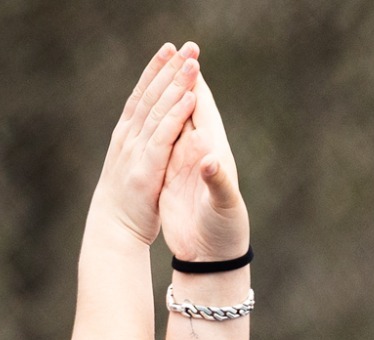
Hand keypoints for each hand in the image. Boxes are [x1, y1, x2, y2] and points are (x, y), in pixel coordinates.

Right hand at [93, 43, 199, 245]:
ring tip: (193, 62)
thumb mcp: (132, 165)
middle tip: (187, 45)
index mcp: (127, 136)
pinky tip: (191, 97)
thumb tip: (149, 122)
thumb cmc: (126, 201)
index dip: (155, 71)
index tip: (169, 48)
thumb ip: (141, 142)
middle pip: (151, 96)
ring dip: (177, 84)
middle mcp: (129, 138)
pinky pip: (164, 136)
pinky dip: (177, 115)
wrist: (113, 233)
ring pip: (158, 110)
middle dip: (169, 69)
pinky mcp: (147, 170)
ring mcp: (136, 153)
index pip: (142, 95)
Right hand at [158, 67, 248, 261]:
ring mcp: (181, 163)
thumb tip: (208, 160)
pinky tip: (148, 111)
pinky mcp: (166, 178)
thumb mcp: (224, 205)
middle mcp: (195, 151)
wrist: (210, 256)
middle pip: (187, 106)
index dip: (195, 83)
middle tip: (178, 50)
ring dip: (168, 95)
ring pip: (170, 119)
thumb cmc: (225, 229)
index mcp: (211, 149)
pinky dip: (158, 124)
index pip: (202, 108)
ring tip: (164, 70)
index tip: (189, 58)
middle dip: (181, 79)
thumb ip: (218, 181)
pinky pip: (161, 141)